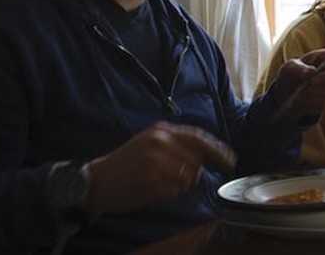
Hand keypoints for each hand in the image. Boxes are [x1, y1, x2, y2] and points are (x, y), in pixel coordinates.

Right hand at [86, 122, 235, 213]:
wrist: (94, 180)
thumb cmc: (124, 163)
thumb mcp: (149, 142)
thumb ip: (176, 144)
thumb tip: (206, 156)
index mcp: (161, 131)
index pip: (199, 139)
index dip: (218, 150)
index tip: (231, 160)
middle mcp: (161, 143)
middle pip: (197, 161)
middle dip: (195, 173)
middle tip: (182, 179)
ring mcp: (158, 163)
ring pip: (188, 178)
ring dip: (179, 185)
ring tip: (158, 182)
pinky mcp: (154, 182)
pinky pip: (175, 192)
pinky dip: (167, 194)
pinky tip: (151, 189)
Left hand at [267, 48, 324, 121]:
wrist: (287, 95)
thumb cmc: (291, 75)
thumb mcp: (289, 68)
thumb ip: (299, 68)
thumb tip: (311, 72)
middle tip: (311, 81)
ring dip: (312, 92)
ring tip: (301, 91)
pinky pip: (323, 103)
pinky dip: (310, 102)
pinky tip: (303, 99)